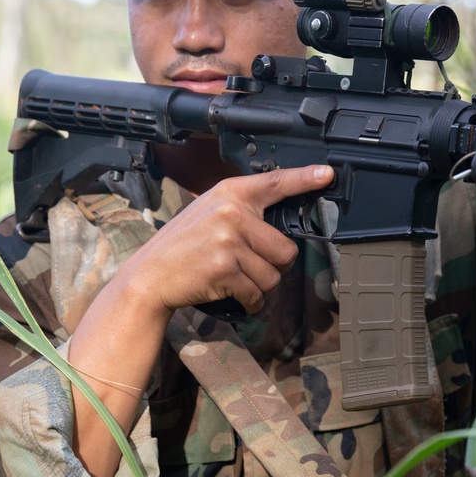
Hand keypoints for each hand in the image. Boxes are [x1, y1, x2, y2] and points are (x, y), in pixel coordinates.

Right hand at [122, 162, 333, 316]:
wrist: (149, 276)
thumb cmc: (182, 247)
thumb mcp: (208, 213)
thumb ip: (242, 211)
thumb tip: (281, 226)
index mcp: (230, 193)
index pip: (275, 182)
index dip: (304, 178)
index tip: (326, 174)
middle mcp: (231, 213)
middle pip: (286, 249)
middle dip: (274, 266)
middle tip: (248, 267)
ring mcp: (227, 241)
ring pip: (274, 276)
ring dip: (260, 287)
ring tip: (235, 280)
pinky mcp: (224, 270)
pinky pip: (257, 294)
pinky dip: (249, 302)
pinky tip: (231, 294)